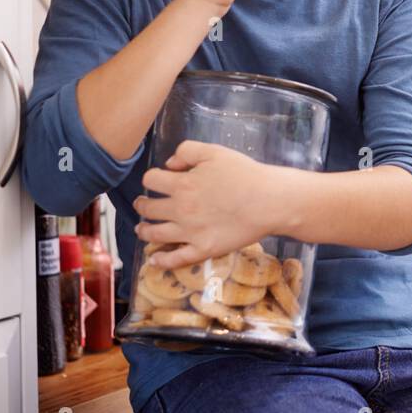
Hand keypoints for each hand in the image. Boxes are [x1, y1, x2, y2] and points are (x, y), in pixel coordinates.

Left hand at [134, 140, 287, 268]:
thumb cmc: (245, 174)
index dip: (151, 178)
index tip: (156, 180)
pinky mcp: (203, 249)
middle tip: (143, 204)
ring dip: (144, 231)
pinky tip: (154, 260)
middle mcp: (180, 210)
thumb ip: (187, 151)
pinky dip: (161, 261)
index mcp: (182, 184)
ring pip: (154, 235)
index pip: (151, 180)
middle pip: (148, 209)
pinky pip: (176, 259)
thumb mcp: (215, 152)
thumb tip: (170, 164)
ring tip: (142, 229)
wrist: (269, 201)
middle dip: (142, 205)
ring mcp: (190, 232)